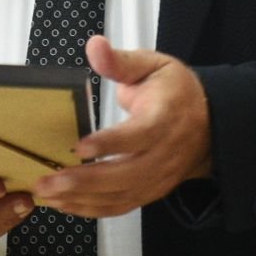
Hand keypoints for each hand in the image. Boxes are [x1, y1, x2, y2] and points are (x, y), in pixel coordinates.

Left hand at [31, 36, 212, 218]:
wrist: (209, 122)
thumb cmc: (175, 91)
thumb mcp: (152, 65)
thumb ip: (121, 61)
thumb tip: (95, 46)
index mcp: (166, 117)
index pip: (140, 134)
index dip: (110, 143)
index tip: (79, 146)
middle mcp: (164, 153)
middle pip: (126, 174)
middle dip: (84, 181)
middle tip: (47, 180)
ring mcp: (159, 177)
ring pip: (121, 196)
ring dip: (81, 199)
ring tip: (46, 194)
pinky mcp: (151, 191)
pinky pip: (121, 206)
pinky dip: (91, 209)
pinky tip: (65, 205)